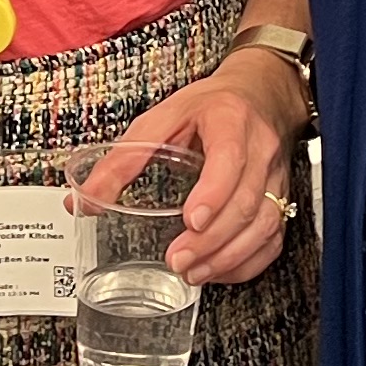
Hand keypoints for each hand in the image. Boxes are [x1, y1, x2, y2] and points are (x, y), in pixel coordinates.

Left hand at [81, 49, 303, 284]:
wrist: (260, 94)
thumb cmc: (210, 105)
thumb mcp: (162, 116)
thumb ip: (123, 158)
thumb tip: (85, 200)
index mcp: (230, 120)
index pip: (230, 159)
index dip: (214, 193)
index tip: (191, 220)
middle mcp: (260, 149)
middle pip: (246, 201)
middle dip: (212, 239)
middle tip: (178, 259)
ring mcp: (276, 177)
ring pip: (264, 224)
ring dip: (228, 256)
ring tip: (193, 272)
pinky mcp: (281, 199)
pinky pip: (273, 239)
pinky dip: (247, 262)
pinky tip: (218, 270)